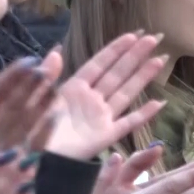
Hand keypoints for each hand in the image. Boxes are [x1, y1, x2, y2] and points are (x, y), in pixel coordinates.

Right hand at [0, 56, 58, 152]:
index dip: (14, 75)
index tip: (31, 59)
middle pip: (14, 105)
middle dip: (32, 85)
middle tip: (49, 65)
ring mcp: (6, 151)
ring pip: (28, 123)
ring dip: (43, 102)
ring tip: (55, 83)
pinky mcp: (19, 164)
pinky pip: (36, 145)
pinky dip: (46, 129)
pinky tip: (56, 113)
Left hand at [38, 32, 167, 160]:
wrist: (34, 158)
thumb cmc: (32, 128)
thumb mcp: (36, 97)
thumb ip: (48, 75)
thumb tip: (55, 51)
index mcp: (74, 88)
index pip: (99, 64)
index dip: (116, 50)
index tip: (133, 35)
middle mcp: (92, 100)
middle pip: (118, 74)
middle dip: (135, 56)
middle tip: (154, 39)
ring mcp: (101, 117)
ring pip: (127, 92)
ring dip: (143, 76)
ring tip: (160, 60)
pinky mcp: (107, 136)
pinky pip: (129, 123)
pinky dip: (145, 114)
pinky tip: (159, 103)